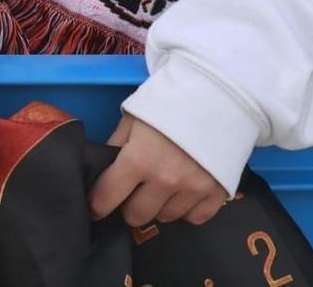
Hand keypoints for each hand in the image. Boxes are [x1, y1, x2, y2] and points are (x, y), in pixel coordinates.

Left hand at [88, 113, 225, 227]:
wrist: (216, 95)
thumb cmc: (169, 103)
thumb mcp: (132, 118)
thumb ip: (116, 145)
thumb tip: (104, 169)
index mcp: (139, 159)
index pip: (107, 197)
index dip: (97, 204)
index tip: (96, 207)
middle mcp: (165, 180)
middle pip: (137, 216)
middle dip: (129, 205)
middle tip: (133, 191)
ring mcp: (193, 189)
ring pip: (165, 218)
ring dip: (159, 206)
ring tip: (162, 184)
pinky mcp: (217, 193)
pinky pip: (195, 218)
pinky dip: (186, 209)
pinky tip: (183, 191)